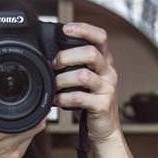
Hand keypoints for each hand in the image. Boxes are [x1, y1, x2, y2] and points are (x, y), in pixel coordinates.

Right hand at [0, 59, 45, 157]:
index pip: (20, 106)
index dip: (30, 96)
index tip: (31, 88)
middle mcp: (5, 136)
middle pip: (35, 116)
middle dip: (35, 105)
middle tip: (32, 97)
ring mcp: (13, 148)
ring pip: (36, 128)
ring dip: (35, 118)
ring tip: (27, 111)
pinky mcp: (17, 157)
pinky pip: (30, 140)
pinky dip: (29, 131)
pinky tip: (21, 127)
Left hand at [53, 22, 120, 143]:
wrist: (104, 128)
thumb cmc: (89, 101)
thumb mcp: (84, 80)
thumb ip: (74, 65)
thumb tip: (49, 55)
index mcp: (104, 62)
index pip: (101, 37)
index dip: (84, 29)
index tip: (66, 28)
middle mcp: (109, 72)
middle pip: (91, 53)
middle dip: (67, 56)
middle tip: (54, 64)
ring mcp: (107, 89)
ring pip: (83, 75)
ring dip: (62, 80)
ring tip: (54, 86)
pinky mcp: (103, 105)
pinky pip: (80, 97)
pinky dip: (64, 98)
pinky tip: (58, 101)